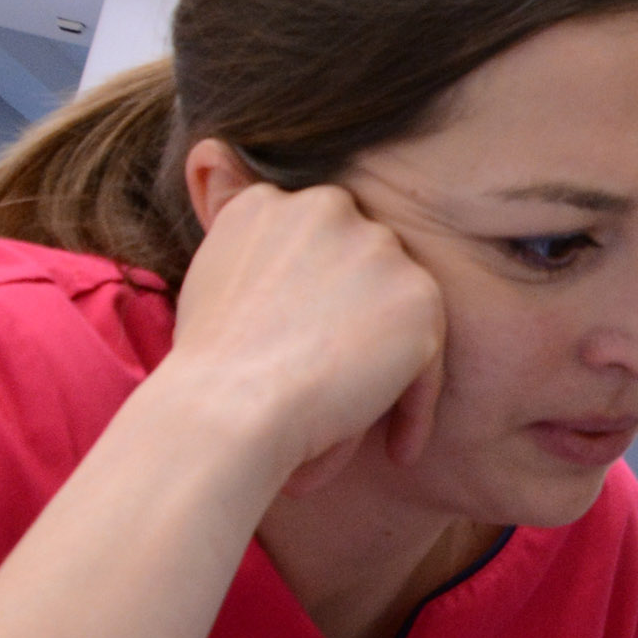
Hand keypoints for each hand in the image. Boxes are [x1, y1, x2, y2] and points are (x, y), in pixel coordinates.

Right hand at [163, 177, 449, 493]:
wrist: (231, 404)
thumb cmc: (209, 367)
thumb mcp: (211, 277)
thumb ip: (246, 242)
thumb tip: (230, 186)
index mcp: (272, 200)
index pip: (317, 252)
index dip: (315, 312)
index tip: (299, 355)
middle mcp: (330, 208)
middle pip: (361, 281)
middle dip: (350, 339)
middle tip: (328, 392)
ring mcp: (380, 250)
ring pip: (394, 321)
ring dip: (381, 377)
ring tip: (350, 428)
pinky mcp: (420, 299)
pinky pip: (428, 361)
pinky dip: (415, 409)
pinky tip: (398, 452)